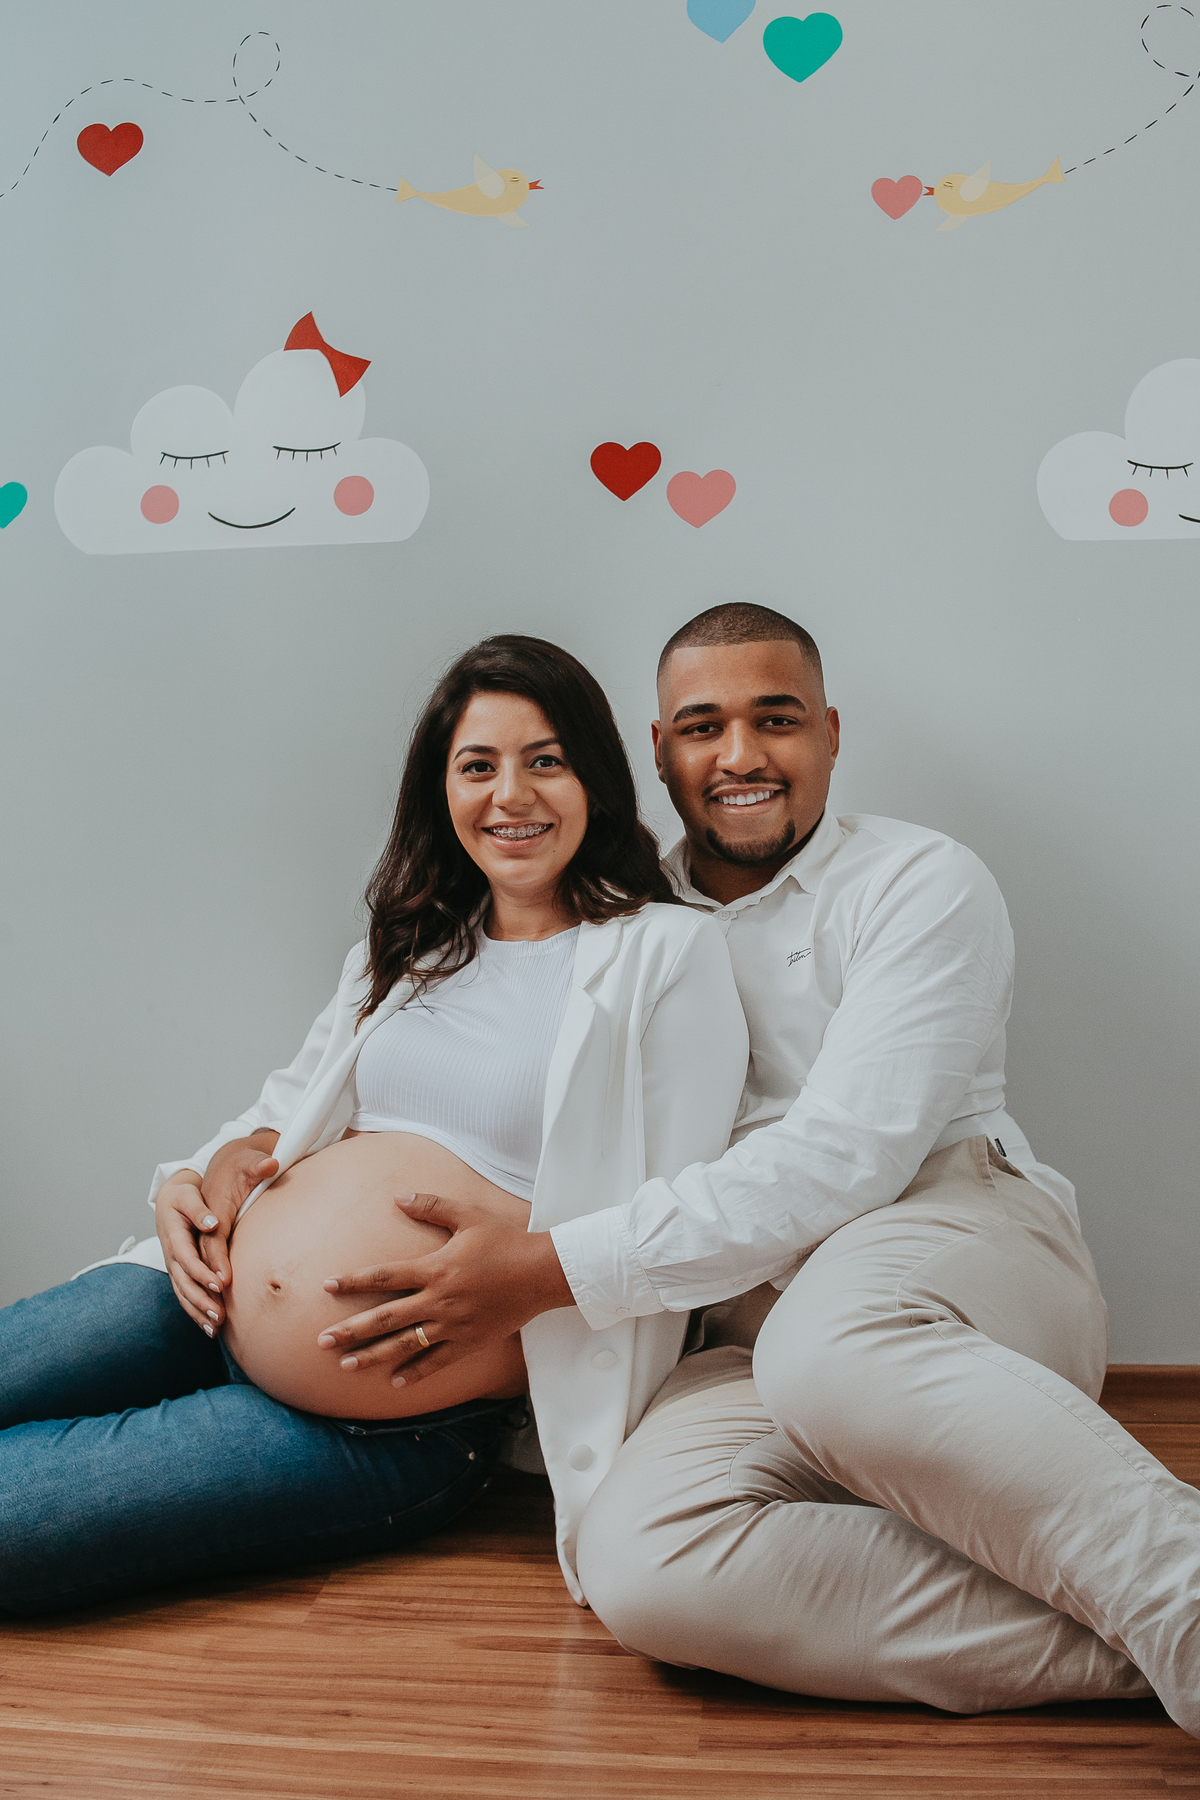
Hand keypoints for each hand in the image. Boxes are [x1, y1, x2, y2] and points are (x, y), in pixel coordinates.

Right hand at [155, 1132, 278, 1333]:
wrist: (176, 1194)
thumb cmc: (198, 1186)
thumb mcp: (219, 1176)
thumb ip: (245, 1173)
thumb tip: (269, 1167)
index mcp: (177, 1226)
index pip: (189, 1252)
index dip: (205, 1269)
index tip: (222, 1283)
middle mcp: (172, 1248)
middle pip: (184, 1278)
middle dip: (202, 1297)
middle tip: (221, 1314)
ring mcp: (174, 1261)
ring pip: (183, 1290)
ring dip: (198, 1310)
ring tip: (216, 1328)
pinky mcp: (180, 1271)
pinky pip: (185, 1295)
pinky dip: (195, 1312)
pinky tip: (210, 1328)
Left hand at [317, 1192, 574, 1385]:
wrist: (541, 1272)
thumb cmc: (505, 1240)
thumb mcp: (468, 1216)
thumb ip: (431, 1205)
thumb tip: (398, 1197)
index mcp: (435, 1267)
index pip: (385, 1276)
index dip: (354, 1281)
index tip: (327, 1286)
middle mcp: (439, 1299)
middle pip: (386, 1318)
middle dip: (351, 1331)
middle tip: (321, 1341)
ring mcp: (454, 1324)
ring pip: (406, 1344)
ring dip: (373, 1356)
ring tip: (346, 1366)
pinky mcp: (470, 1341)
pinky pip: (437, 1361)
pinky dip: (415, 1373)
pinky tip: (394, 1382)